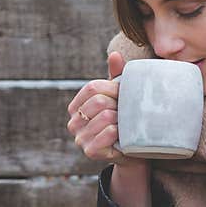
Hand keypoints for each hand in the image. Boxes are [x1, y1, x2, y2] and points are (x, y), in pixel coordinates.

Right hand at [66, 51, 143, 167]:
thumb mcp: (118, 97)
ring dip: (122, 119)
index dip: (113, 88)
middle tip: (128, 113)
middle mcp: (72, 123)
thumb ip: (115, 76)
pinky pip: (109, 132)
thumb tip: (115, 54)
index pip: (92, 87)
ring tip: (127, 125)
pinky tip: (123, 135)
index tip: (124, 95)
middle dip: (118, 105)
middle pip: (99, 101)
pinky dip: (121, 131)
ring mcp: (79, 138)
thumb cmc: (124, 120)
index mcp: (75, 107)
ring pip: (106, 116)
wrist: (133, 151)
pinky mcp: (90, 151)